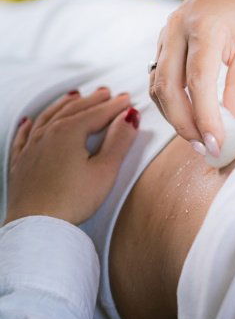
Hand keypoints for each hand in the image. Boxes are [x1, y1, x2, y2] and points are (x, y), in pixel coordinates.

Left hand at [4, 88, 138, 225]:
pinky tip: (30, 120)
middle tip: (105, 93)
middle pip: (73, 110)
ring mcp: (30, 147)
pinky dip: (30, 124)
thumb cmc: (73, 200)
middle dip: (91, 100)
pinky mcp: (20, 163)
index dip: (115, 106)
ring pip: (48, 117)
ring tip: (75, 96)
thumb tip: (129, 117)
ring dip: (64, 105)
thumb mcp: (105, 170)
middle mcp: (46, 134)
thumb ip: (119, 141)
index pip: (97, 113)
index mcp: (68, 132)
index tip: (128, 99)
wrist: (36, 225)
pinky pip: (23, 135)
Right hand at [150, 0, 234, 155]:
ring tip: (197, 138)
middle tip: (204, 148)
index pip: (198, 82)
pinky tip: (187, 118)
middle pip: (168, 87)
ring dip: (174, 116)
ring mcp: (164, 35)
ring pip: (157, 85)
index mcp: (204, 29)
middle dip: (184, 123)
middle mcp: (176, 30)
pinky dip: (169, 102)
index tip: (216, 144)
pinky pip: (157, 77)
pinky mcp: (161, 42)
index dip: (205, 117)